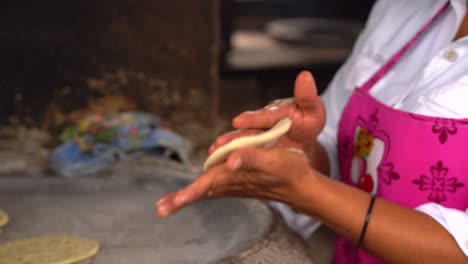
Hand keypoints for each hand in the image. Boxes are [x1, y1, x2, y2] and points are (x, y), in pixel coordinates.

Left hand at [156, 147, 315, 217]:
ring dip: (187, 196)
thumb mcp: (273, 160)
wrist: (302, 185)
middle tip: (160, 209)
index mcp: (235, 176)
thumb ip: (251, 158)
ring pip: (207, 191)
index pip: (206, 185)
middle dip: (180, 199)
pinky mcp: (240, 182)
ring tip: (168, 204)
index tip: (168, 206)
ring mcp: (235, 185)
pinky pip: (215, 188)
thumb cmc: (290, 170)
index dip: (187, 194)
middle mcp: (232, 183)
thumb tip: (230, 161)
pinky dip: (201, 190)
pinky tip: (196, 192)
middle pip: (201, 192)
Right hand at [209, 71, 325, 153]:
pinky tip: (216, 162)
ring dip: (227, 147)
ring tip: (214, 152)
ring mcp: (255, 134)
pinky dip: (229, 156)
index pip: (264, 115)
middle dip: (233, 137)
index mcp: (276, 112)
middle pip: (246, 130)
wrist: (301, 136)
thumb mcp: (314, 111)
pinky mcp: (252, 145)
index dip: (252, 119)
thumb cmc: (308, 121)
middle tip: (220, 142)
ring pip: (240, 141)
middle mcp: (261, 121)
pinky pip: (240, 150)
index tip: (237, 121)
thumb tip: (305, 75)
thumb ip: (308, 97)